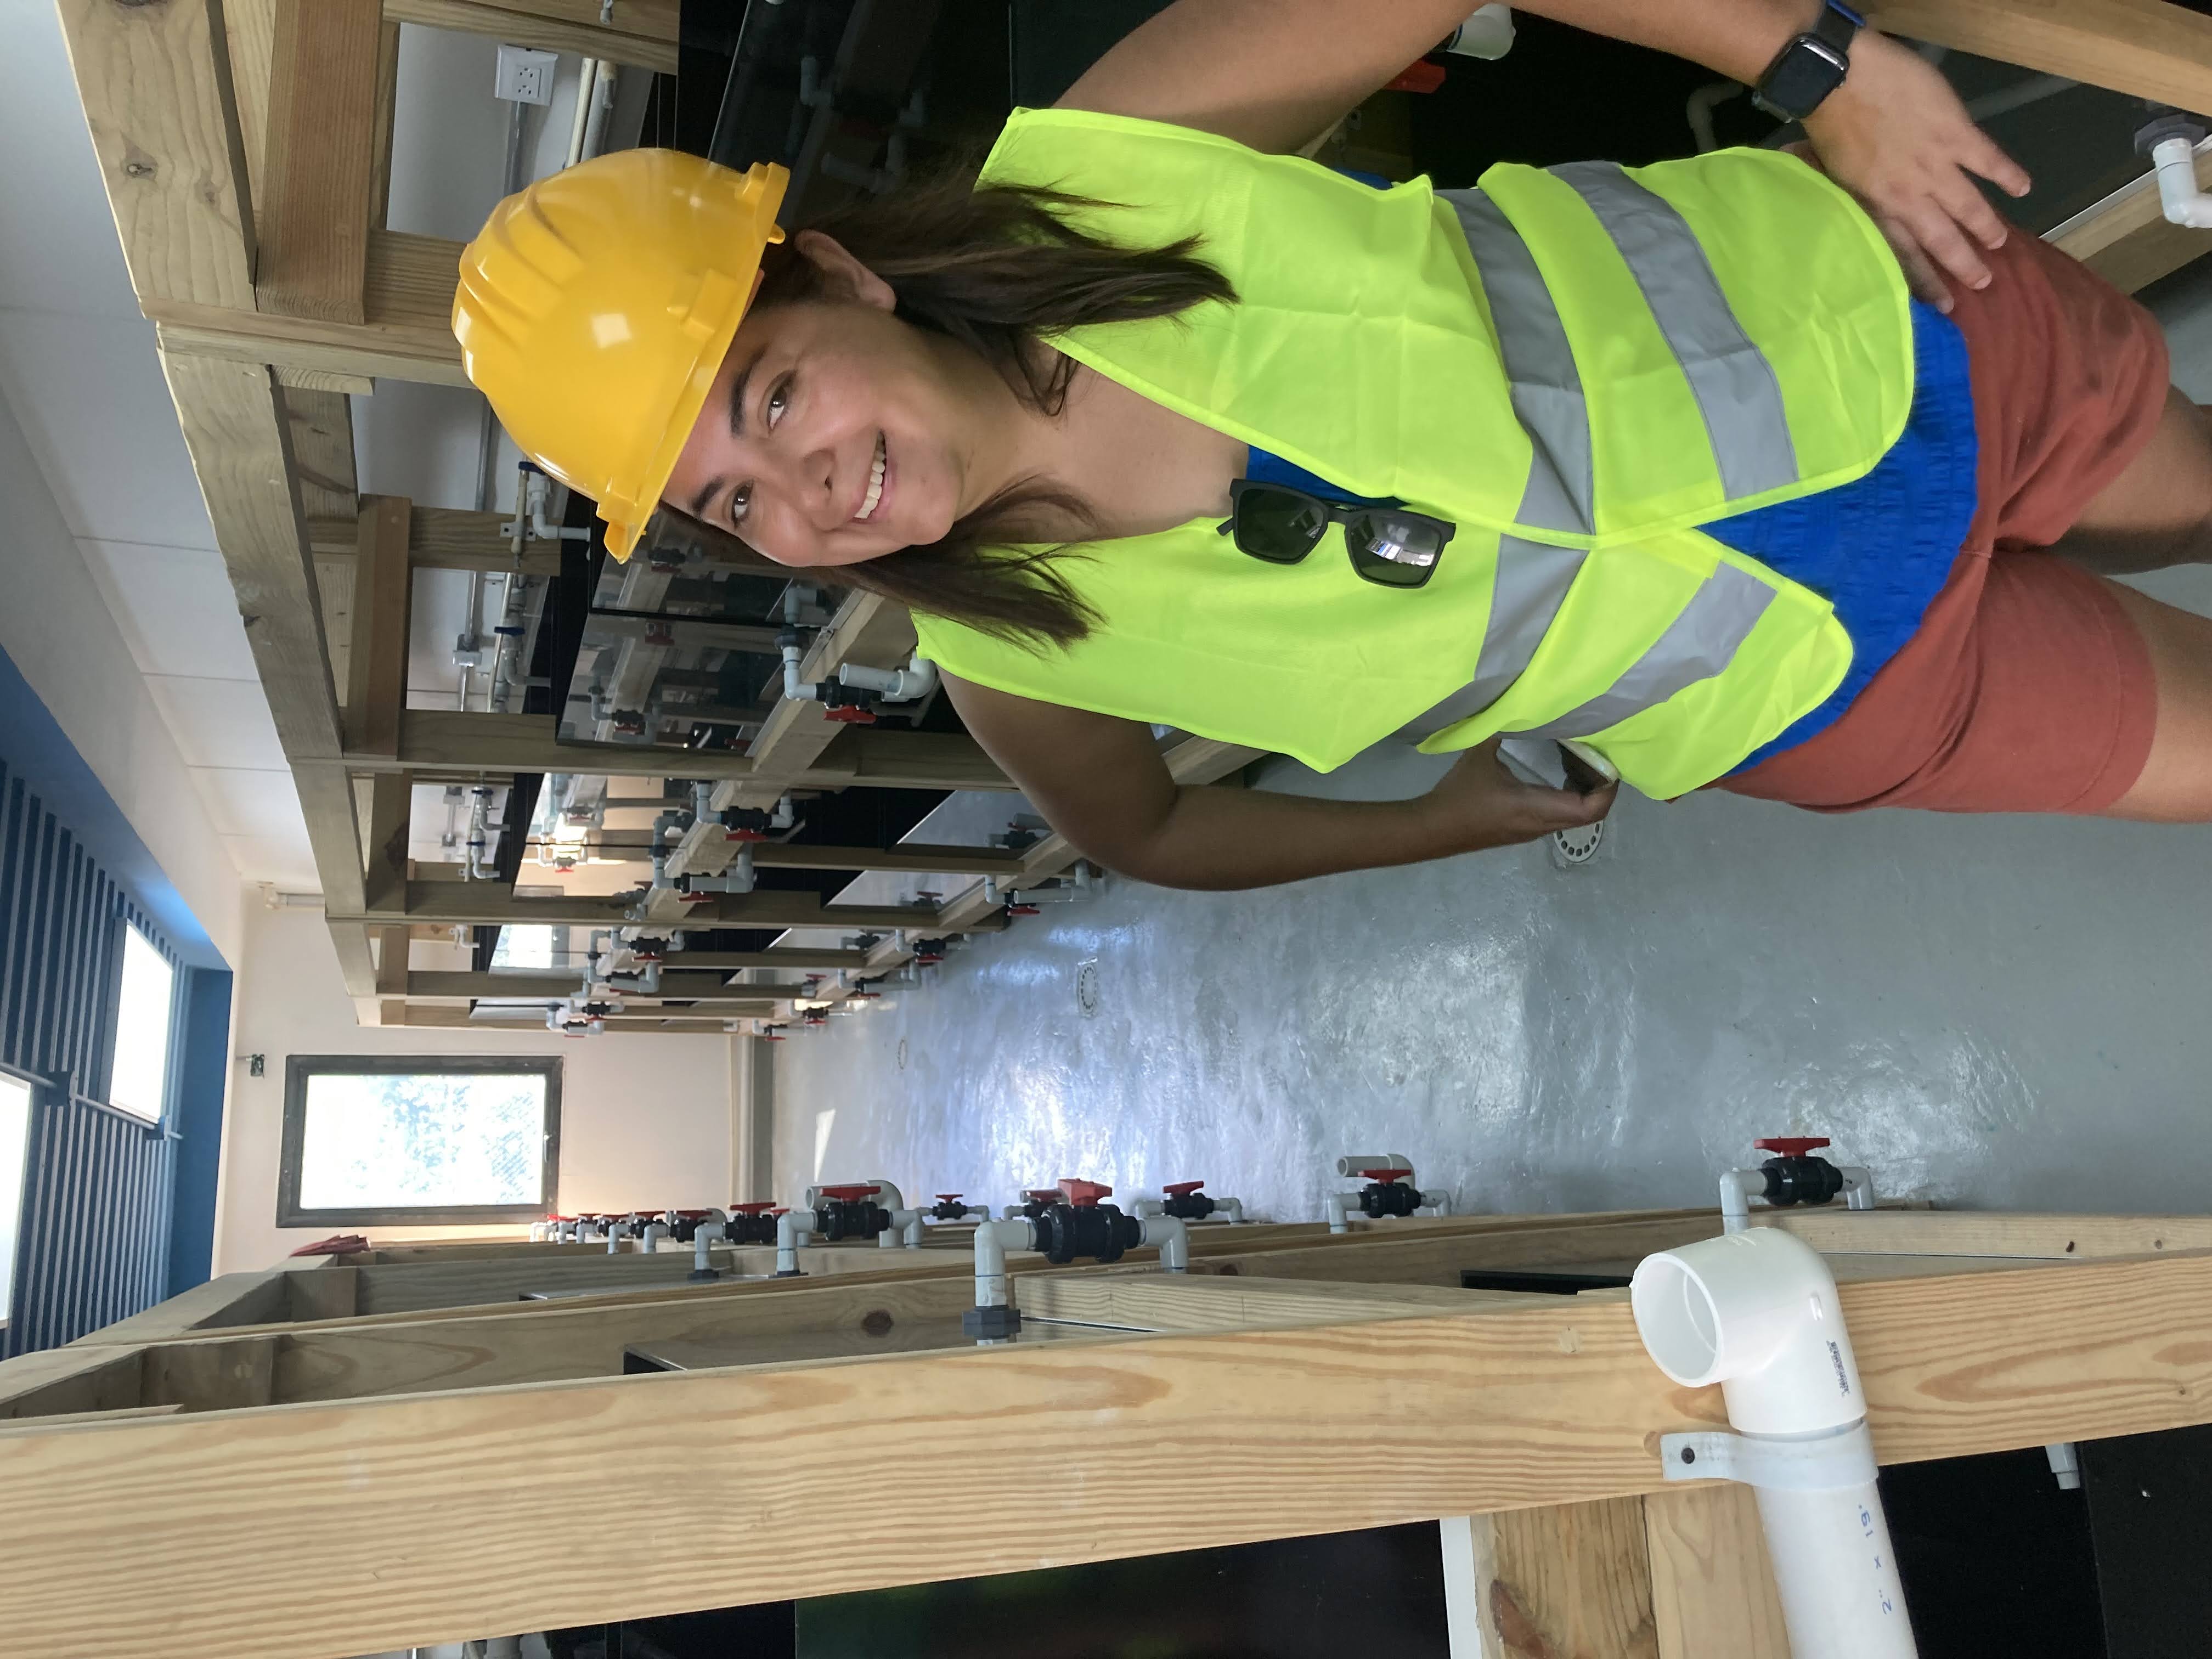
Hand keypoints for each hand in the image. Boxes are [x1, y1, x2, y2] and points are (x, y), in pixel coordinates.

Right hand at [1422, 737, 1617, 849]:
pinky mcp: (1523, 830)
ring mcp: (1533, 830)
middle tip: (1595, 757)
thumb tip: (1515, 703)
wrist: (1433, 829)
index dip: (1607, 789)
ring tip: (1576, 761)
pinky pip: (1558, 816)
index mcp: (1536, 807)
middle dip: (1598, 787)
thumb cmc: (1458, 795)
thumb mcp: (1479, 755)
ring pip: (1573, 816)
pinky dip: (1566, 796)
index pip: (1589, 809)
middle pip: (1588, 814)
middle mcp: (1542, 824)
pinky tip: (1554, 774)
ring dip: (1582, 792)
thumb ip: (1501, 728)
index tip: (1609, 764)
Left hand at [1799, 30, 2030, 309]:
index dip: (1926, 282)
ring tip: (1999, 244)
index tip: (1945, 304)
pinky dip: (2008, 175)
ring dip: (1987, 228)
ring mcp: (1935, 167)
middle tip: (1983, 282)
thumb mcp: (1833, 179)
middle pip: (1941, 241)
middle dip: (1963, 264)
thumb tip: (1854, 218)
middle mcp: (1909, 198)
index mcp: (1877, 210)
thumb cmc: (1829, 127)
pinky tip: (2024, 189)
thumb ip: (1854, 200)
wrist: (1842, 83)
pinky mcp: (1955, 136)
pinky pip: (1988, 161)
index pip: (1904, 257)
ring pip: (1968, 208)